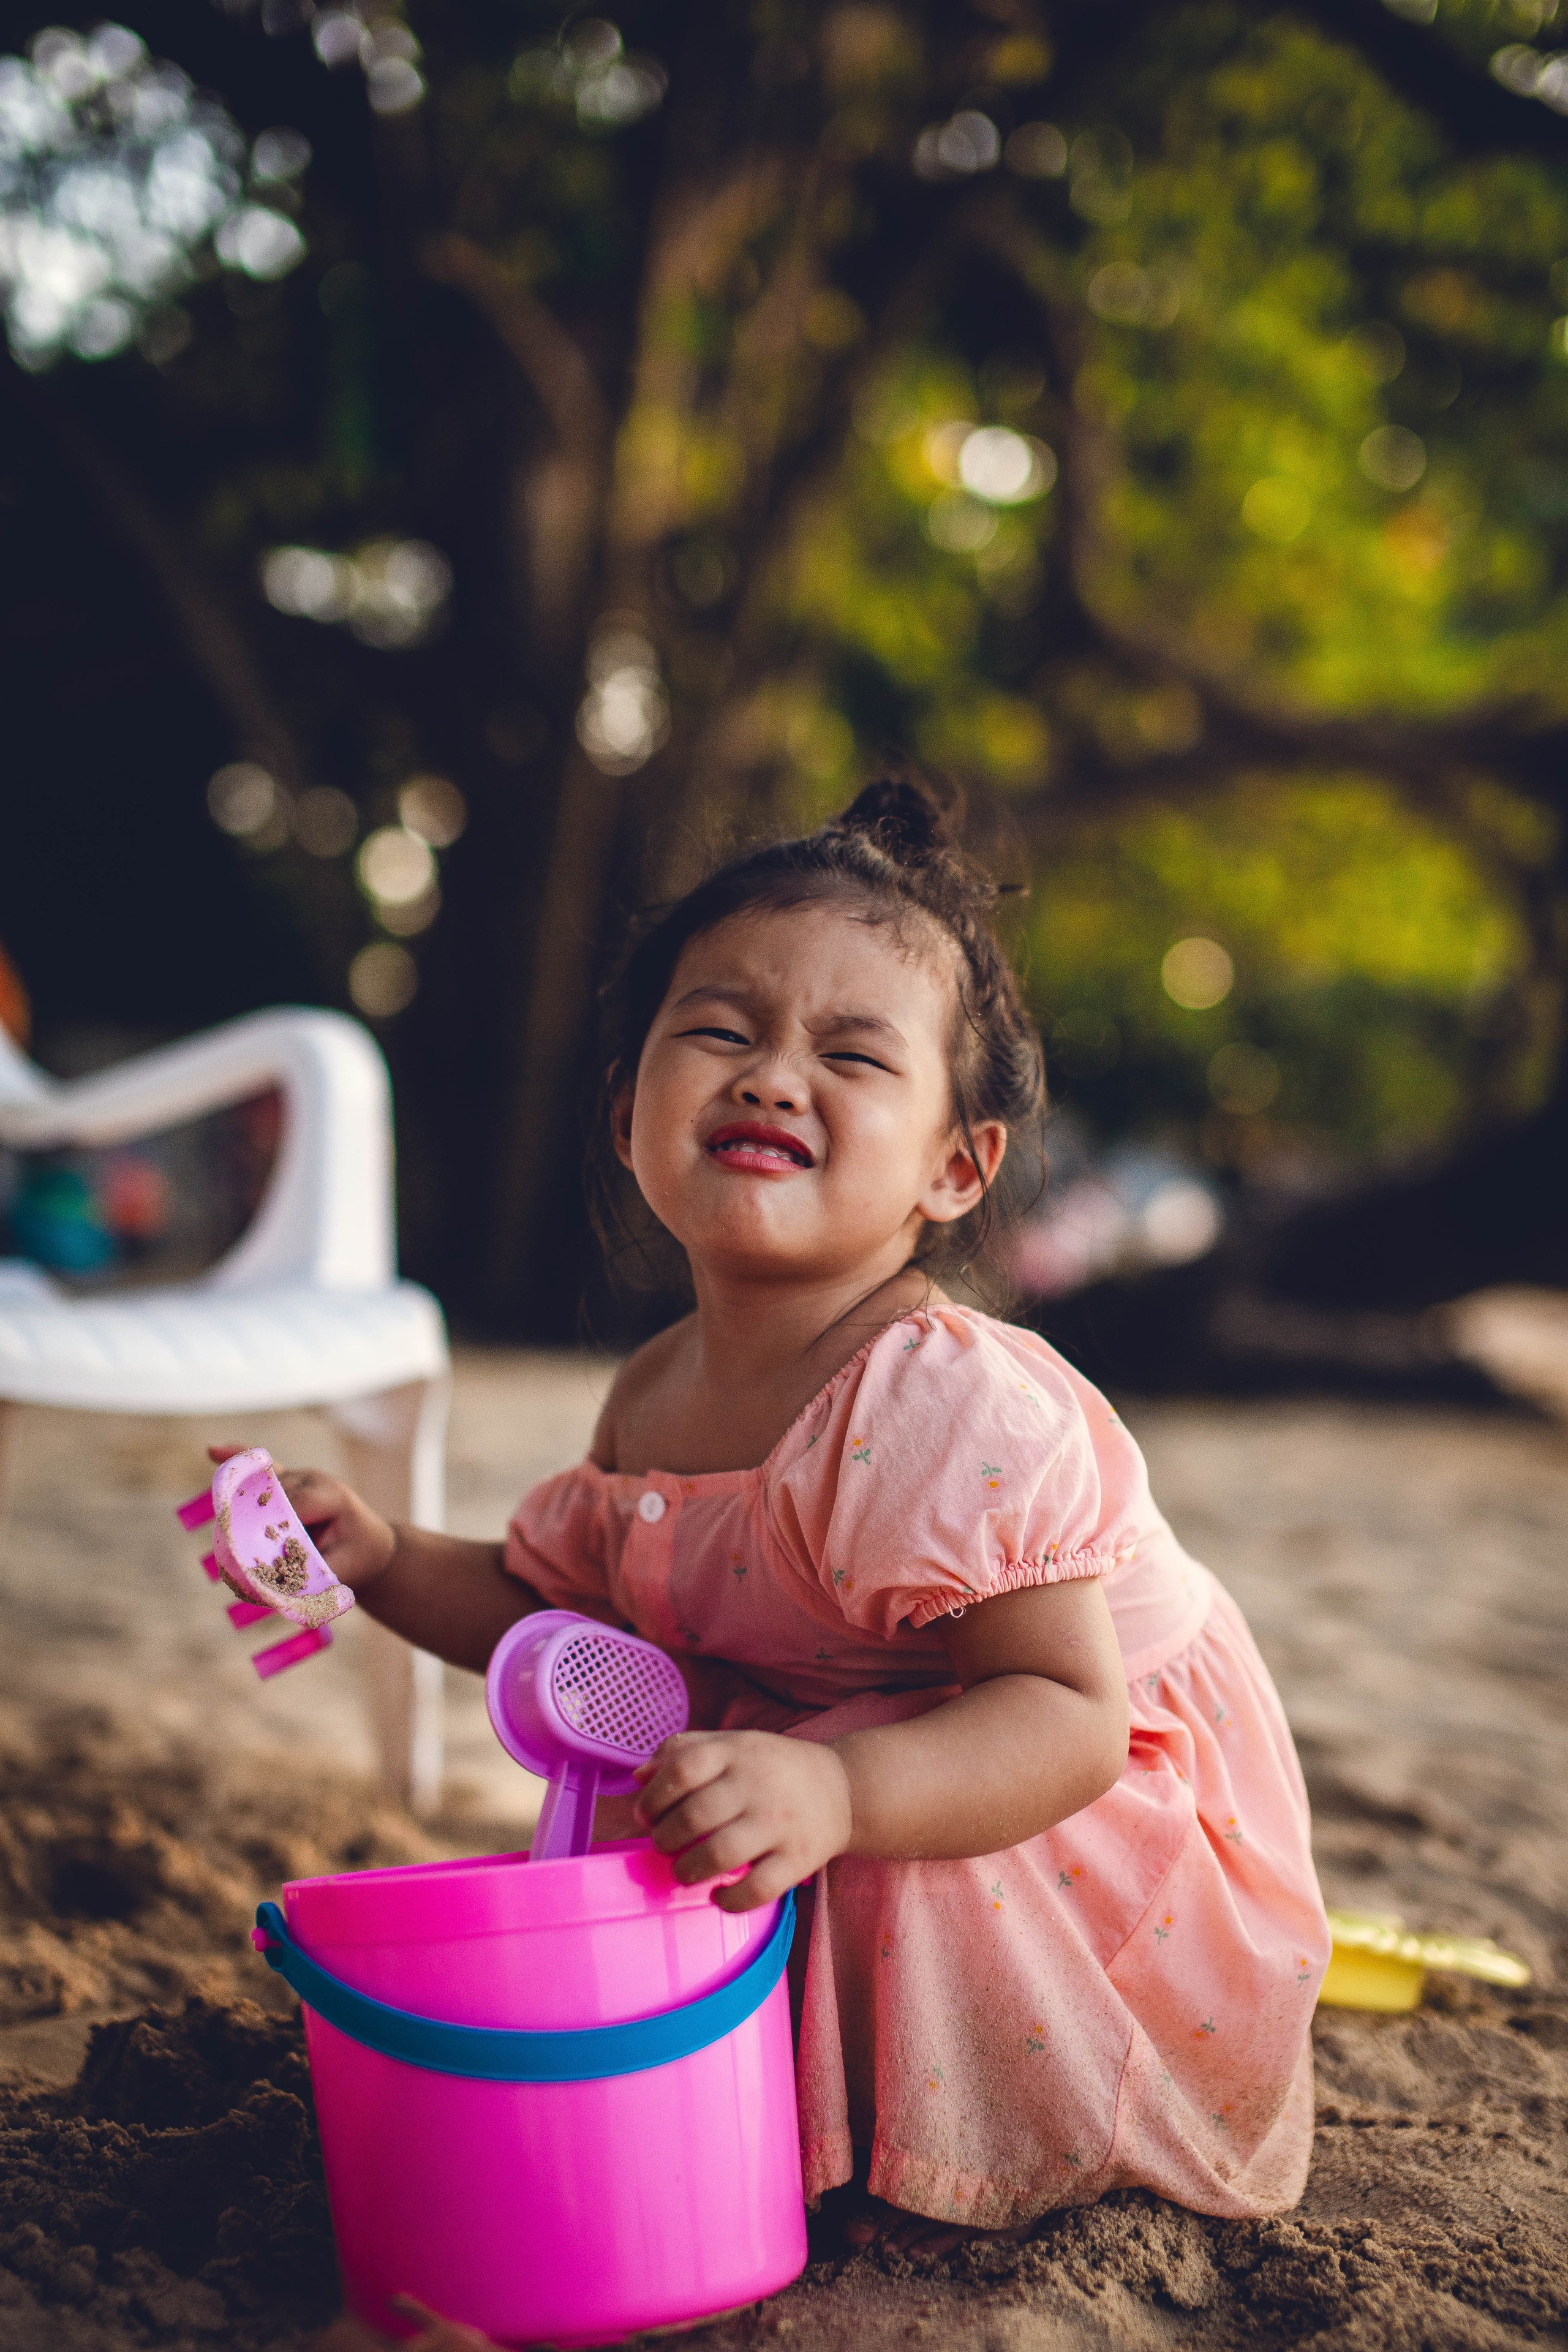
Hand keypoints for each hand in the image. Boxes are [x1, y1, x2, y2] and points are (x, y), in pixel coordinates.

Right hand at [206, 1447, 397, 1591]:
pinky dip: (237, 1458)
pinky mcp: (287, 1479)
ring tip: (223, 1529)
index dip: (271, 1526)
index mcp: (331, 1496)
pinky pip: (260, 1466)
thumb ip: (306, 1580)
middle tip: (229, 1549)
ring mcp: (299, 1475)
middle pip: (271, 1495)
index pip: (292, 1505)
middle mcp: (314, 1479)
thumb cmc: (357, 1559)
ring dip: (242, 1506)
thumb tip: (265, 1592)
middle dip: (252, 1520)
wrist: (372, 1545)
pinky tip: (213, 1452)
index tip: (248, 1549)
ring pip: (261, 1486)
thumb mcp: (340, 1573)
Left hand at [633, 1729, 852, 1910]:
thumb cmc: (774, 1768)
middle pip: (694, 1816)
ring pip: (720, 1854)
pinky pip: (757, 1890)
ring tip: (684, 1872)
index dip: (654, 1796)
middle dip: (665, 1838)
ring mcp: (778, 1824)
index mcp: (737, 1752)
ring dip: (688, 1870)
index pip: (683, 1768)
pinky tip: (717, 1895)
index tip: (646, 1814)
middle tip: (664, 1845)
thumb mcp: (734, 1744)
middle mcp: (757, 1785)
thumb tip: (638, 1777)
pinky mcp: (797, 1860)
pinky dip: (729, 1900)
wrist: (843, 1790)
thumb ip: (685, 1750)